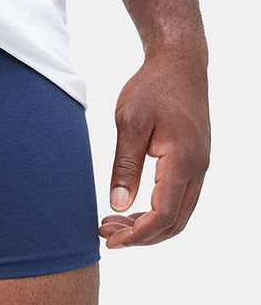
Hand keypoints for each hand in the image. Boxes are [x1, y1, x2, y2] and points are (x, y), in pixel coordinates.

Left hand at [99, 42, 209, 247]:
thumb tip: (119, 206)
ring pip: (179, 213)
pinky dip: (156, 211)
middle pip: (175, 223)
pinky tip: (129, 208)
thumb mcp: (130, 123)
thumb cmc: (152, 88)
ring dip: (148, 226)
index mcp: (183, 161)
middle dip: (141, 237)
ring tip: (112, 224)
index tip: (109, 241)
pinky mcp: (194, 162)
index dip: (136, 235)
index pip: (163, 215)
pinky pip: (180, 199)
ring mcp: (199, 166)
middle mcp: (198, 168)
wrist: (180, 63)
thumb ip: (125, 166)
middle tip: (105, 235)